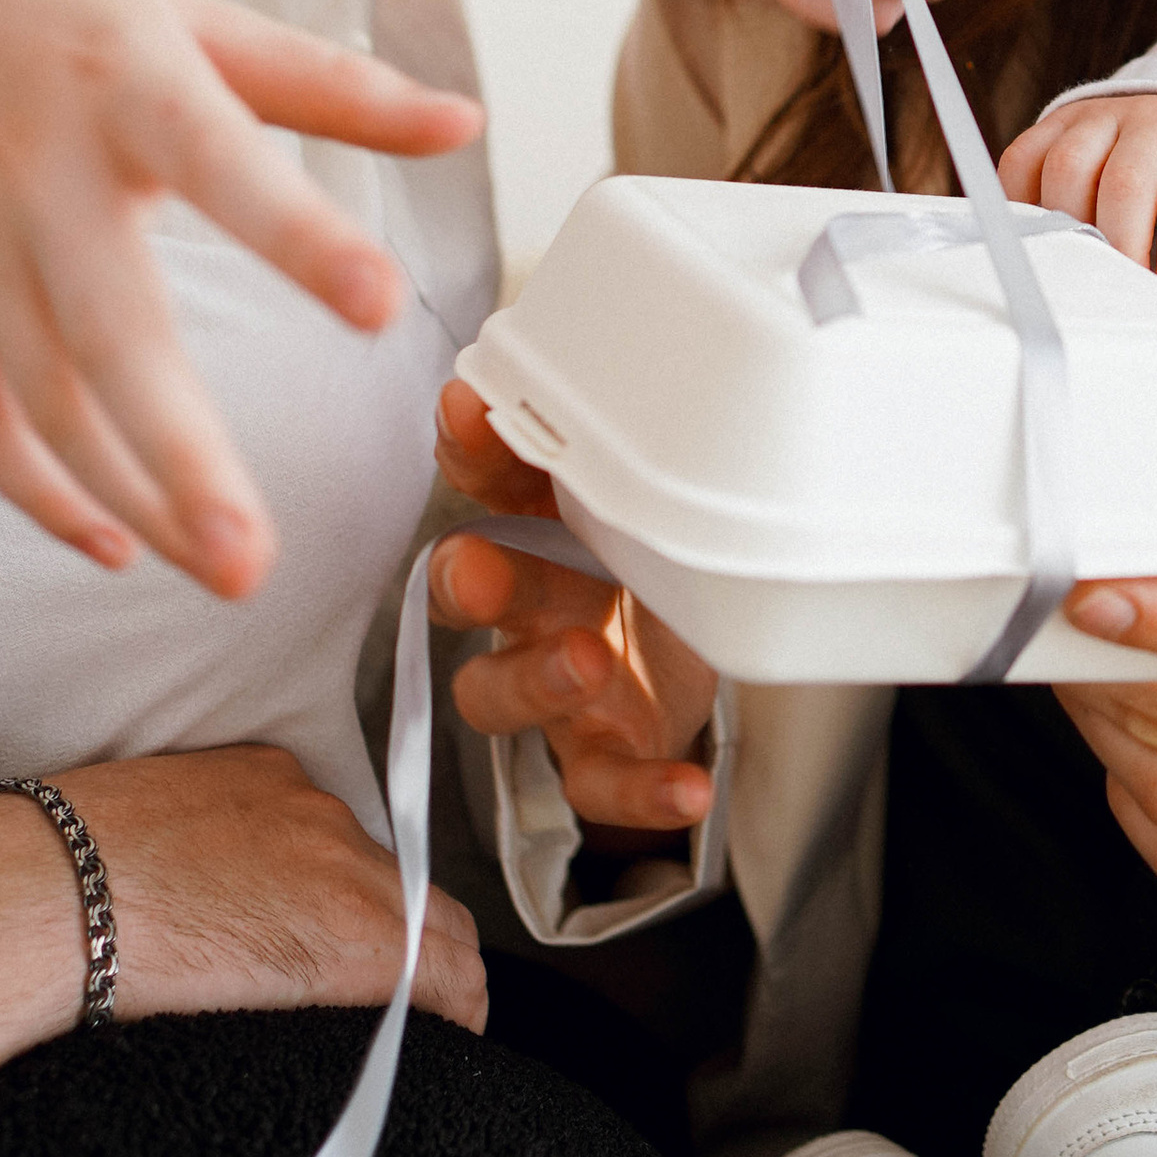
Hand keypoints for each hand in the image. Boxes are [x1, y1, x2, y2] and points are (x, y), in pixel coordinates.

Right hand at [0, 0, 482, 596]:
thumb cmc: (64, 2)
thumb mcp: (201, 17)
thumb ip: (335, 86)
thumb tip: (464, 122)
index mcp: (133, 89)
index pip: (228, 164)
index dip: (301, 236)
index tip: (381, 306)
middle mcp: (44, 177)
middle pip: (113, 332)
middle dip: (180, 456)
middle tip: (253, 556)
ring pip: (47, 398)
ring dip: (131, 495)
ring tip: (224, 569)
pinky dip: (37, 488)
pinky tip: (115, 544)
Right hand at [0, 745, 486, 1084]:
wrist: (53, 892)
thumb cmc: (60, 873)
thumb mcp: (140, 830)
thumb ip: (195, 853)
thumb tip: (192, 898)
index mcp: (264, 780)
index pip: (339, 840)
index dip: (351, 892)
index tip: (340, 928)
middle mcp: (319, 815)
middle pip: (403, 877)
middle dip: (409, 930)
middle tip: (404, 985)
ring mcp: (346, 872)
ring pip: (435, 920)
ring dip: (434, 968)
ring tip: (429, 1019)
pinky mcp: (358, 939)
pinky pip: (442, 973)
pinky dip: (455, 1003)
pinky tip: (453, 1034)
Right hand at [432, 385, 715, 834]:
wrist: (685, 665)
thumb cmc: (650, 564)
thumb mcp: (651, 500)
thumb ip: (642, 451)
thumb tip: (667, 366)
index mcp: (538, 524)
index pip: (487, 479)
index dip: (470, 448)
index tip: (466, 406)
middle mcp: (529, 604)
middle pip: (467, 589)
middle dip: (468, 577)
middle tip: (473, 570)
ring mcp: (556, 683)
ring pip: (501, 692)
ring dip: (538, 676)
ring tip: (587, 659)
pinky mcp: (598, 750)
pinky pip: (600, 781)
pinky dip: (641, 791)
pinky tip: (689, 787)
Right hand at [1000, 90, 1156, 317]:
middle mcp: (1155, 120)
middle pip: (1126, 180)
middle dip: (1122, 247)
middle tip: (1125, 292)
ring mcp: (1101, 117)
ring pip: (1068, 166)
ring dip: (1070, 230)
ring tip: (1084, 271)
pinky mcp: (1057, 123)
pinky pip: (1024, 158)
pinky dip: (1023, 206)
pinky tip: (1047, 241)